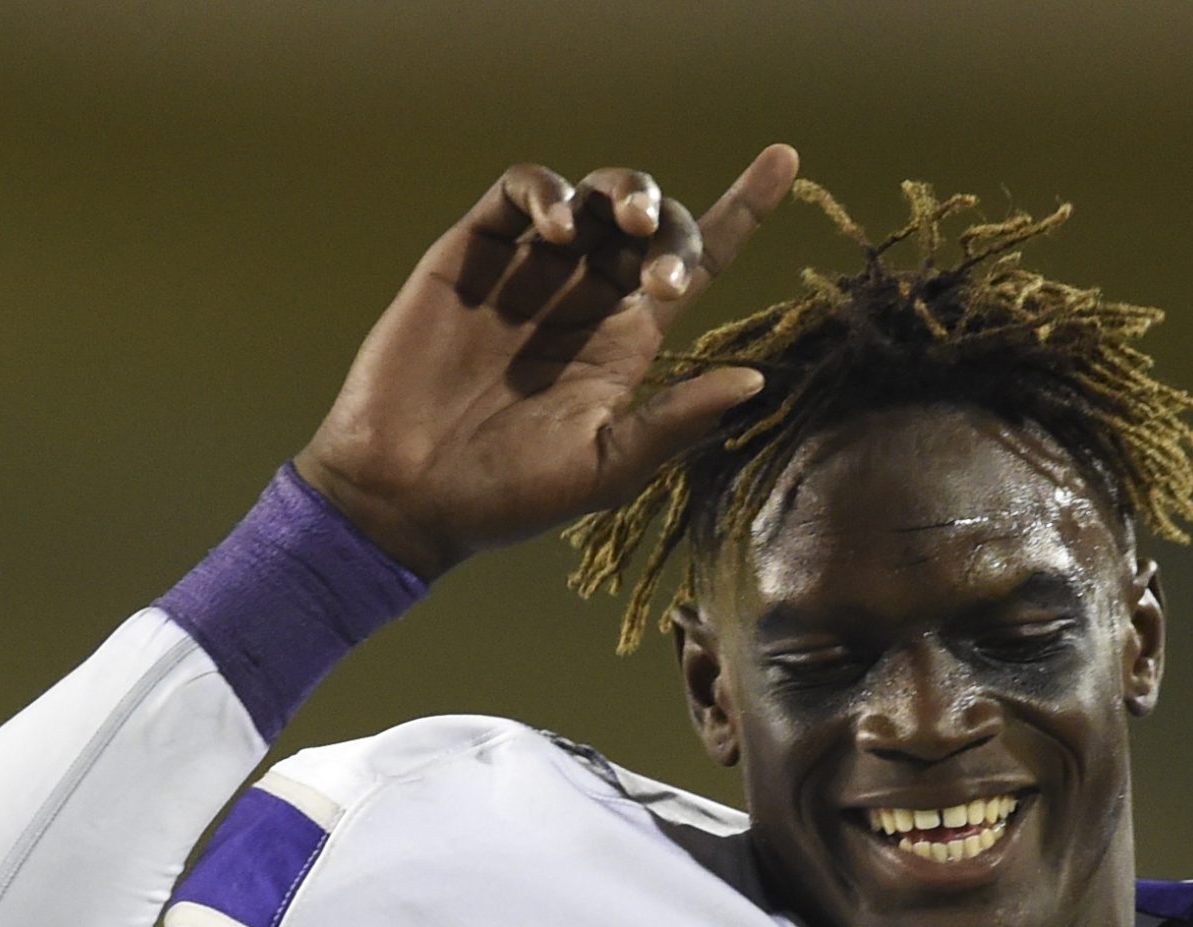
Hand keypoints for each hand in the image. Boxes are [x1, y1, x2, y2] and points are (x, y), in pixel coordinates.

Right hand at [295, 145, 799, 580]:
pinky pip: (518, 194)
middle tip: (661, 269)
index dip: (740, 211)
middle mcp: (585, 299)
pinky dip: (547, 191)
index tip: (786, 163)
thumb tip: (757, 379)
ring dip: (620, 193)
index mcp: (627, 344)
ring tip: (623, 226)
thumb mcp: (606, 469)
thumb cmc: (507, 497)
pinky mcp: (472, 255)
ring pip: (592, 196)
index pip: (697, 265)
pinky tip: (559, 228)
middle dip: (669, 224)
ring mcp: (529, 272)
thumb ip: (675, 424)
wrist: (405, 495)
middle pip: (650, 225)